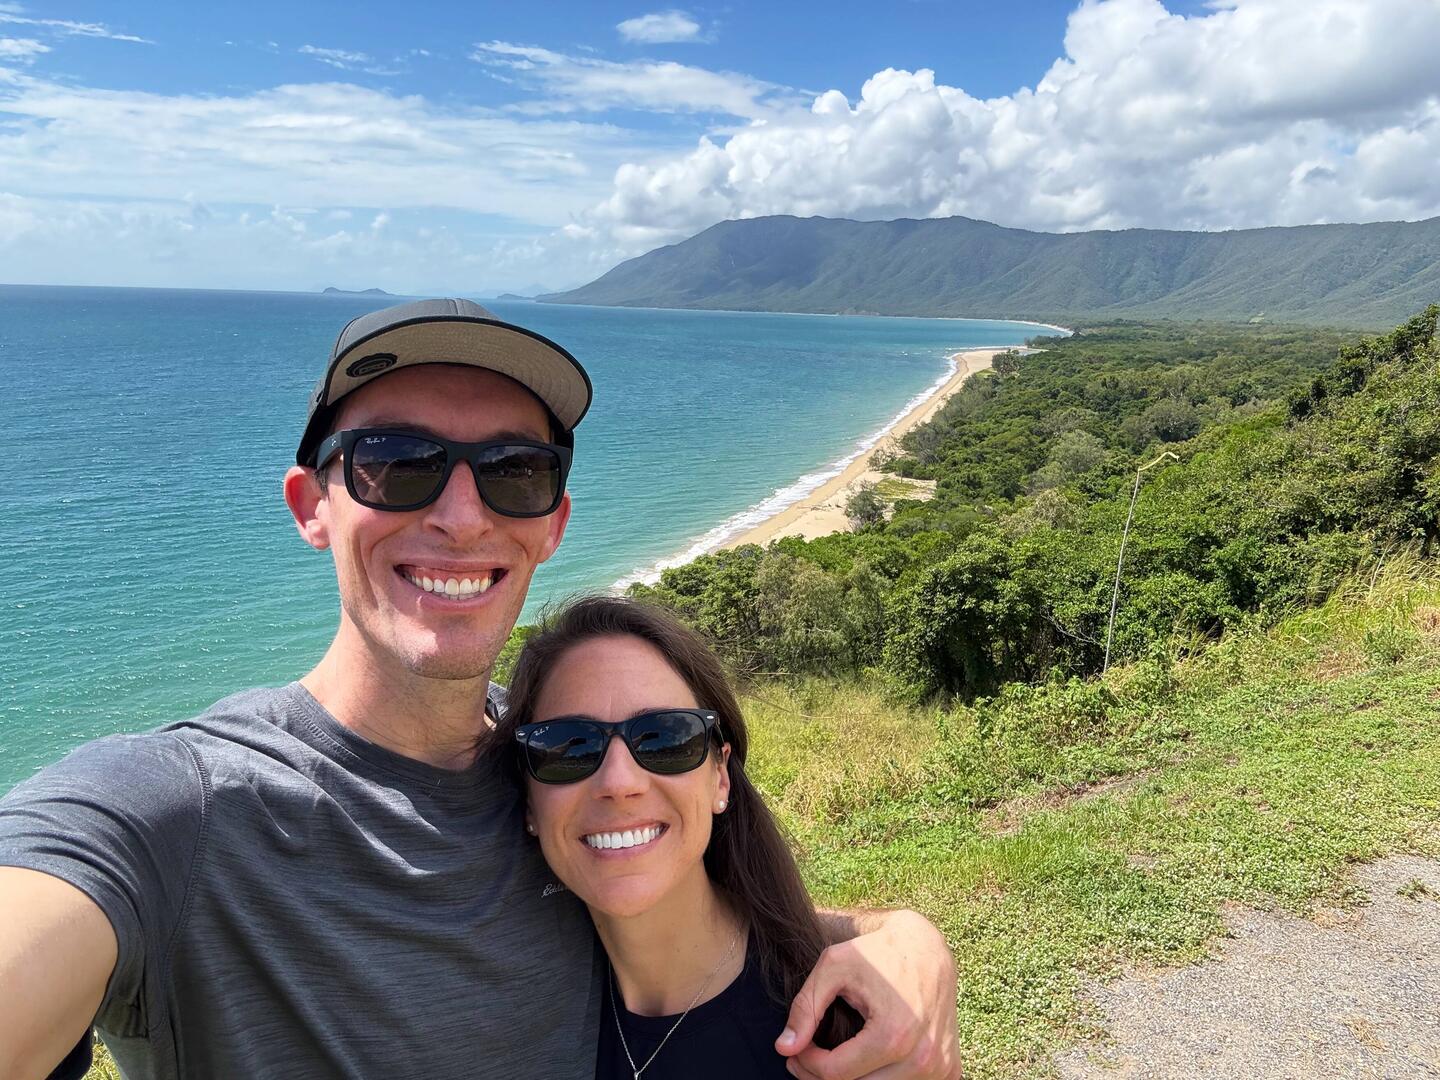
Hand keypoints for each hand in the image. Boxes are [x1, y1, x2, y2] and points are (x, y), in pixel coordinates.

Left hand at [775, 909, 960, 1078]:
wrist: (926, 945)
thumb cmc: (877, 952)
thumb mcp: (833, 966)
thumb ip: (806, 1008)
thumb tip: (784, 1048)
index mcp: (893, 1035)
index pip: (836, 1074)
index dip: (807, 1064)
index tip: (795, 1050)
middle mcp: (922, 1058)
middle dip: (822, 1077)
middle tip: (804, 1058)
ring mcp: (940, 1067)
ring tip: (831, 1060)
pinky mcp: (949, 1069)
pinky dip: (882, 1078)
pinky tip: (864, 1061)